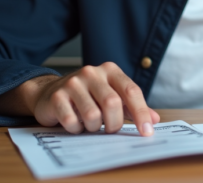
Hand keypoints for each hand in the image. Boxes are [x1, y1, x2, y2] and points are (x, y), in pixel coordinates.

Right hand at [0, 62, 159, 135]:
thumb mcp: (112, 96)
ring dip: (94, 128)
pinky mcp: (57, 96)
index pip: (131, 90)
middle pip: (113, 103)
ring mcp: (73, 82)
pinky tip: (75, 122)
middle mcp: (92, 72)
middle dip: (114, 124)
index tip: (147, 131)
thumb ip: (132, 107)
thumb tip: (154, 119)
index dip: (141, 113)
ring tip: (90, 124)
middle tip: (110, 129)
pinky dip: (76, 129)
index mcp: (110, 70)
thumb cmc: (87, 97)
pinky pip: (72, 122)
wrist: (49, 93)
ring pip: (93, 115)